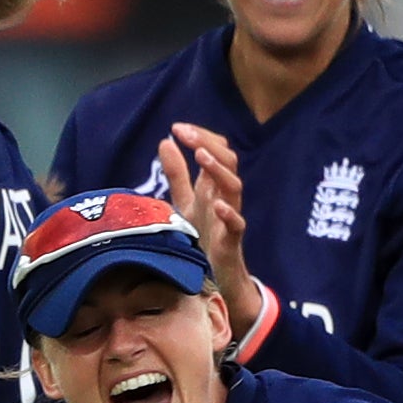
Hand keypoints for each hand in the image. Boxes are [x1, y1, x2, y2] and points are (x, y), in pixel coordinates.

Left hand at [162, 125, 255, 334]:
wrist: (216, 275)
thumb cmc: (204, 234)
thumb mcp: (185, 200)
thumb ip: (176, 173)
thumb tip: (165, 141)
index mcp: (214, 183)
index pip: (216, 149)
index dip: (200, 136)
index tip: (176, 128)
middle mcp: (224, 195)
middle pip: (227, 160)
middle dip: (207, 143)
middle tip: (185, 134)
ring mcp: (230, 215)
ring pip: (234, 186)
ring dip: (219, 170)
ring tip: (201, 156)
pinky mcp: (232, 240)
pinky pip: (237, 223)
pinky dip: (228, 213)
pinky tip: (217, 204)